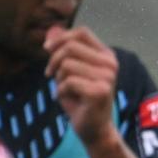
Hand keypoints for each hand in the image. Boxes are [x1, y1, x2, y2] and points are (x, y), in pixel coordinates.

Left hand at [43, 25, 119, 150]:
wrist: (94, 128)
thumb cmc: (80, 98)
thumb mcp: (68, 70)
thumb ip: (62, 50)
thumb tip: (52, 29)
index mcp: (106, 55)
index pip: (81, 33)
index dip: (60, 38)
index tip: (47, 49)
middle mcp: (111, 64)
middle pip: (70, 47)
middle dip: (53, 61)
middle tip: (51, 75)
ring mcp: (108, 77)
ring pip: (67, 65)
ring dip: (58, 78)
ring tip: (65, 89)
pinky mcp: (100, 91)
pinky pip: (68, 82)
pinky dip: (62, 91)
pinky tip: (70, 99)